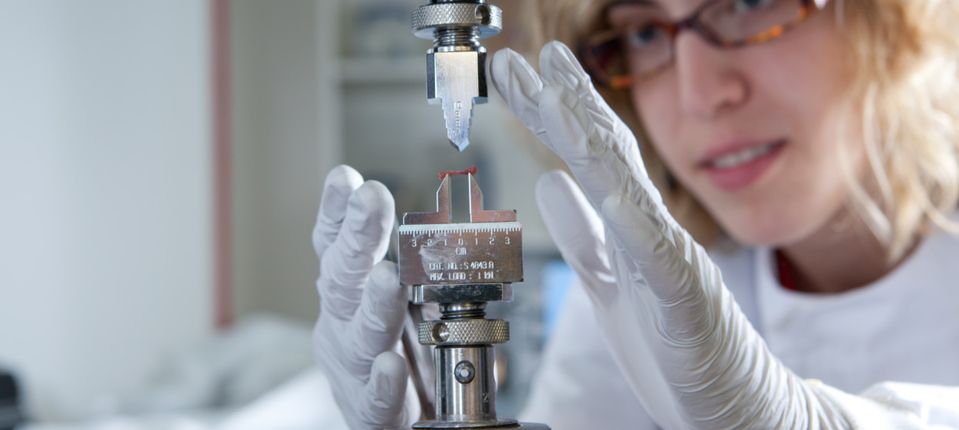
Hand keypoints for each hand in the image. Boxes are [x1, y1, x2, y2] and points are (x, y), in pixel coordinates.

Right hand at [312, 165, 412, 429]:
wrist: (400, 422)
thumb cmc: (404, 353)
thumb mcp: (409, 300)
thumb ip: (419, 265)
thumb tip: (449, 215)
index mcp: (349, 292)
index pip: (336, 246)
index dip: (339, 213)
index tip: (345, 179)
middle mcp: (342, 325)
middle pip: (344, 278)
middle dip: (359, 237)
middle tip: (372, 199)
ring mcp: (352, 369)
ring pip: (360, 336)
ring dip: (374, 305)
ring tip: (388, 279)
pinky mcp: (370, 414)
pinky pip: (375, 401)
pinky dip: (382, 383)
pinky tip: (391, 366)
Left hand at [492, 42, 921, 428]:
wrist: (737, 409)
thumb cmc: (677, 350)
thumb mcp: (613, 285)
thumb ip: (585, 236)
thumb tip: (552, 184)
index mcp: (632, 229)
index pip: (588, 158)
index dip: (553, 114)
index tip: (521, 77)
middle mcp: (652, 233)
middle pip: (603, 155)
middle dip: (560, 103)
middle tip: (521, 61)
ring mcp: (672, 261)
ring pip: (626, 187)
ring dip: (588, 135)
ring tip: (554, 90)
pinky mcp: (687, 301)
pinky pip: (659, 255)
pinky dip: (632, 219)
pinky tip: (604, 189)